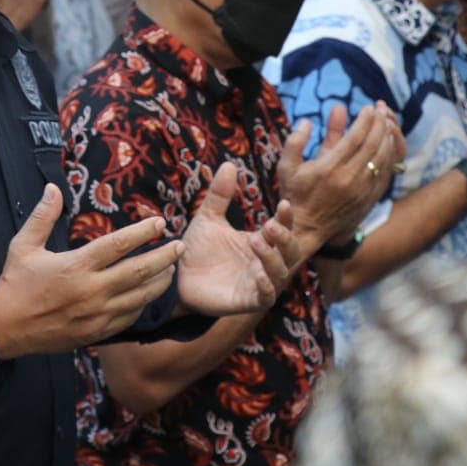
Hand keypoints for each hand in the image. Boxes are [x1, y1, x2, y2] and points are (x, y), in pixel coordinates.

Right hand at [0, 184, 182, 357]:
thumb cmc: (14, 284)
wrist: (4, 329)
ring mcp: (96, 314)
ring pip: (140, 297)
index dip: (142, 232)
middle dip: (163, 257)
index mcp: (76, 265)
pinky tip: (149, 295)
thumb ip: (42, 216)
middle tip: (180, 246)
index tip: (159, 222)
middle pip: (138, 271)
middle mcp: (91, 290)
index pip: (118, 244)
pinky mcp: (96, 332)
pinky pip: (129, 318)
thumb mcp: (23, 245)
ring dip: (159, 282)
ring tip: (172, 269)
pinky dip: (143, 305)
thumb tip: (53, 188)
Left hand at [177, 163, 300, 314]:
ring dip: (273, 258)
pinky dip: (266, 286)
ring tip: (257, 241)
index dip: (286, 217)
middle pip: (291, 251)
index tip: (283, 203)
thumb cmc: (195, 248)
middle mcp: (264, 262)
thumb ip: (220, 195)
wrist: (174, 276)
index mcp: (260, 241)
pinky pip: (265, 297)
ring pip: (281, 273)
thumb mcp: (208, 218)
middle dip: (286, 238)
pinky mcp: (247, 301)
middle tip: (271, 225)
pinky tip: (258, 275)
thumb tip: (229, 164)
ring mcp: (258, 283)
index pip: (282, 228)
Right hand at [278, 103, 403, 249]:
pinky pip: (386, 172)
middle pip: (373, 144)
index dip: (365, 120)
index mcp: (328, 168)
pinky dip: (390, 155)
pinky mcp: (369, 198)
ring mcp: (362, 190)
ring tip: (387, 122)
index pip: (355, 137)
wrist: (307, 228)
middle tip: (381, 110)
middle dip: (380, 124)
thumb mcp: (286, 166)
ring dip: (388, 137)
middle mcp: (348, 178)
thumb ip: (295, 142)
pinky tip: (389, 144)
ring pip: (383, 157)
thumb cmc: (294, 194)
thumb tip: (308, 121)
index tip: (369, 107)